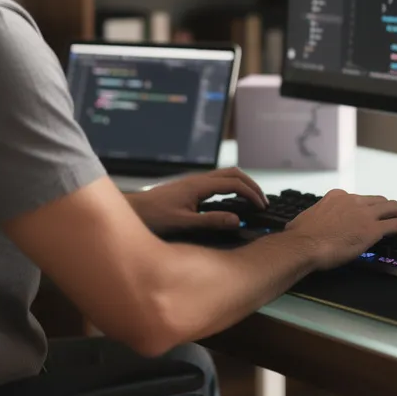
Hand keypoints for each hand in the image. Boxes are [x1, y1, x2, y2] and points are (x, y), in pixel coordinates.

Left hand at [128, 167, 266, 234]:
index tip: (262, 206)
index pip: (234, 183)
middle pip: (233, 173)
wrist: (133, 210)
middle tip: (263, 201)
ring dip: (242, 184)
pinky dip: (232, 187)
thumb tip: (236, 220)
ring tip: (252, 200)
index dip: (251, 193)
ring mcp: (194, 181)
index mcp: (199, 185)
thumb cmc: (154, 217)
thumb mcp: (184, 222)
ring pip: (226, 175)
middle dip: (251, 185)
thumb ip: (211, 221)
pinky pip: (217, 181)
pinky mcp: (190, 187)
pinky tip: (232, 201)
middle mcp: (198, 179)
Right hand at [283, 189, 396, 268]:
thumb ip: (313, 218)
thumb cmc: (299, 236)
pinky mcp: (372, 229)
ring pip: (392, 207)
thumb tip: (303, 225)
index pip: (358, 198)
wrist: (303, 245)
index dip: (366, 208)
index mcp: (336, 197)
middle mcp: (352, 200)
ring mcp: (364, 214)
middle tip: (390, 218)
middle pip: (379, 200)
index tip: (367, 216)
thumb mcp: (306, 219)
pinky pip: (396, 225)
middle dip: (386, 209)